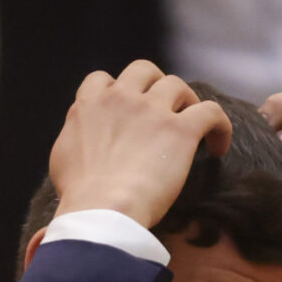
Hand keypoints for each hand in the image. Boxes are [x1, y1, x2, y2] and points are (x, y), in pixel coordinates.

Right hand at [47, 62, 232, 231]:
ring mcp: (152, 111)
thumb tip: (83, 140)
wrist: (101, 211)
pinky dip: (219, 126)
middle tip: (163, 108)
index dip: (117, 90)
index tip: (126, 109)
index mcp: (90, 106)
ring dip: (186, 100)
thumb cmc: (80, 196)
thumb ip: (74, 137)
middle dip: (154, 84)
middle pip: (143, 70)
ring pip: (177, 85)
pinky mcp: (181, 131)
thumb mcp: (63, 158)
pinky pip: (211, 112)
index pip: (102, 80)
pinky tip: (218, 146)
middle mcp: (121, 99)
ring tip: (192, 124)